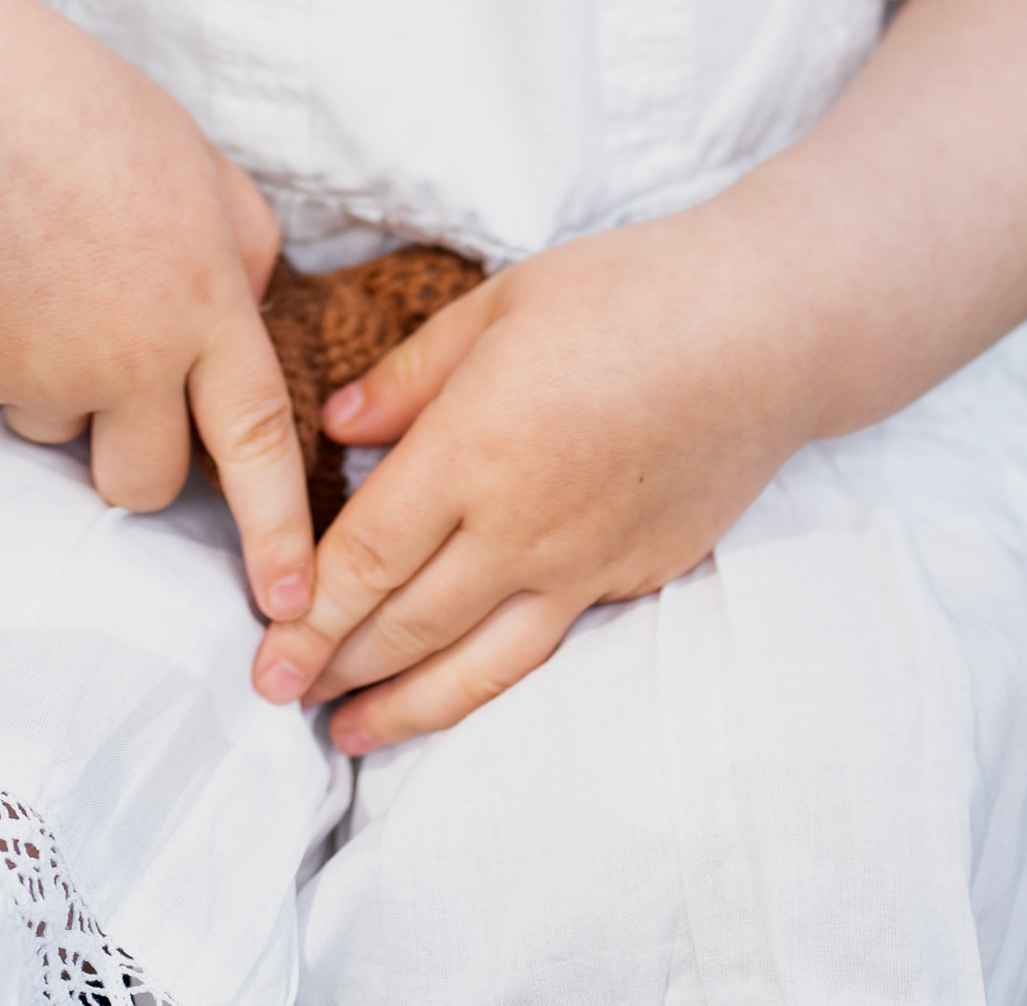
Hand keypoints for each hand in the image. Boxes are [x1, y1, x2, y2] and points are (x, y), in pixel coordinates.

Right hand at [0, 0, 313, 627]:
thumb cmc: (78, 115)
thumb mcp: (197, 165)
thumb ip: (239, 248)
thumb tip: (249, 316)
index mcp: (202, 302)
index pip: (256, 442)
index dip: (277, 532)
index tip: (296, 605)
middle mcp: (129, 356)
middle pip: (144, 482)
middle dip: (130, 455)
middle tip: (106, 363)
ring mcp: (41, 374)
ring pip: (58, 435)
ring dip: (52, 387)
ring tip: (36, 275)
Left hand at [249, 206, 812, 750]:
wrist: (761, 333)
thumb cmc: (626, 294)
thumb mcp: (499, 305)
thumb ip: (411, 376)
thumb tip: (339, 429)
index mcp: (474, 448)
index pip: (368, 556)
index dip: (309, 614)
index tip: (265, 653)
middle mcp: (521, 526)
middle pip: (408, 622)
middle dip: (336, 668)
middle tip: (280, 697)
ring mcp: (582, 564)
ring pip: (475, 662)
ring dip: (403, 704)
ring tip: (348, 733)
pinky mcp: (632, 578)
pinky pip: (542, 645)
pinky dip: (485, 680)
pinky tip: (455, 687)